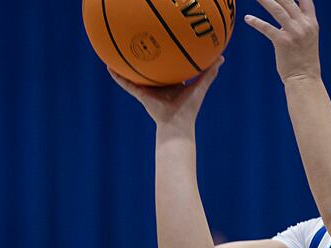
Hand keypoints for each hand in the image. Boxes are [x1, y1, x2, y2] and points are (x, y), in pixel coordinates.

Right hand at [108, 56, 223, 128]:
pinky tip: (109, 67)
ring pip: (136, 75)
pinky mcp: (141, 95)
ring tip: (117, 52)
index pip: (169, 68)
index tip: (164, 45)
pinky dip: (117, 77)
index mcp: (173, 84)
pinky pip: (126, 84)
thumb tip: (221, 58)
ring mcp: (149, 91)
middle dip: (146, 59)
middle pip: (151, 70)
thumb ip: (209, 73)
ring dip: (126, 66)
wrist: (177, 123)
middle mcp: (160, 87)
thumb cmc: (189, 108)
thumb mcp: (200, 87)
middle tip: (140, 42)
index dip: (167, 58)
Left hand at [244, 0, 320, 82]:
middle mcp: (304, 24)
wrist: (304, 79)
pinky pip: (267, 28)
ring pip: (277, 9)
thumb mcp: (308, 38)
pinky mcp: (283, 42)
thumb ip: (300, 23)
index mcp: (311, 22)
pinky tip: (248, 18)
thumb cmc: (304, 60)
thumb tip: (287, 13)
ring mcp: (294, 32)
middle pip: (287, 0)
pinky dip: (256, 22)